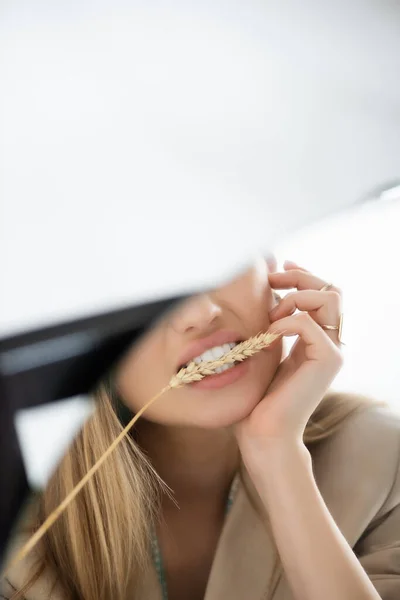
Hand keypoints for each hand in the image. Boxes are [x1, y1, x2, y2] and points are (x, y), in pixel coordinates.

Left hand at [236, 260, 343, 462]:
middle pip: (332, 290)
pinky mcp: (328, 360)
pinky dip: (285, 321)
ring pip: (330, 298)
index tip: (278, 269)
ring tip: (272, 315)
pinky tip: (268, 334)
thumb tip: (267, 291)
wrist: (263, 432)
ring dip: (296, 296)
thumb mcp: (266, 349)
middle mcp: (331, 343)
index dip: (303, 275)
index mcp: (318, 339)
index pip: (324, 293)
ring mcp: (333, 351)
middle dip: (300, 278)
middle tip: (272, 280)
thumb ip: (273, 323)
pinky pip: (309, 323)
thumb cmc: (258, 396)